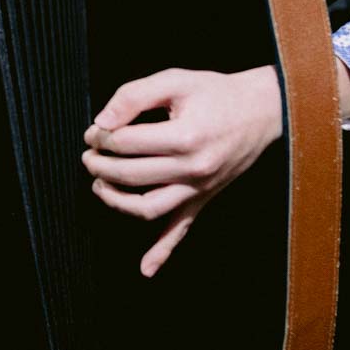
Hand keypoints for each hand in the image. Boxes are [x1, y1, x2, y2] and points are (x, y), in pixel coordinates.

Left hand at [82, 66, 283, 276]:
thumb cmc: (216, 92)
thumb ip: (134, 95)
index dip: (101, 136)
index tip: (93, 131)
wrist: (261, 111)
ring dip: (116, 200)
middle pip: (131, 174)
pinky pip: (181, 230)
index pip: (126, 142)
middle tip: (88, 154)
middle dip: (100, 164)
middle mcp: (193, 168)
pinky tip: (145, 268)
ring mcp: (199, 188)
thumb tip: (102, 121)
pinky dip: (162, 251)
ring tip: (99, 183)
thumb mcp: (175, 81)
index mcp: (185, 136)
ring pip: (148, 207)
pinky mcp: (204, 198)